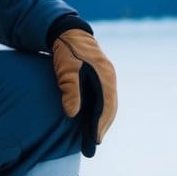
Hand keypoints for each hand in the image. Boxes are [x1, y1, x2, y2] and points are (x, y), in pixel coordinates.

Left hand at [51, 29, 117, 156]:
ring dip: (101, 120)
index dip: (101, 124)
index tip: (95, 140)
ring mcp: (105, 76)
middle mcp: (109, 77)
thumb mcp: (66, 70)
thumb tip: (72, 114)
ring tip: (94, 136)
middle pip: (109, 107)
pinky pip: (102, 97)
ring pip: (107, 103)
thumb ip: (70, 91)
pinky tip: (90, 119)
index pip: (106, 106)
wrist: (67, 32)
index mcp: (105, 76)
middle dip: (103, 126)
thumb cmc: (67, 50)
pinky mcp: (99, 76)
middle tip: (95, 143)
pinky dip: (99, 110)